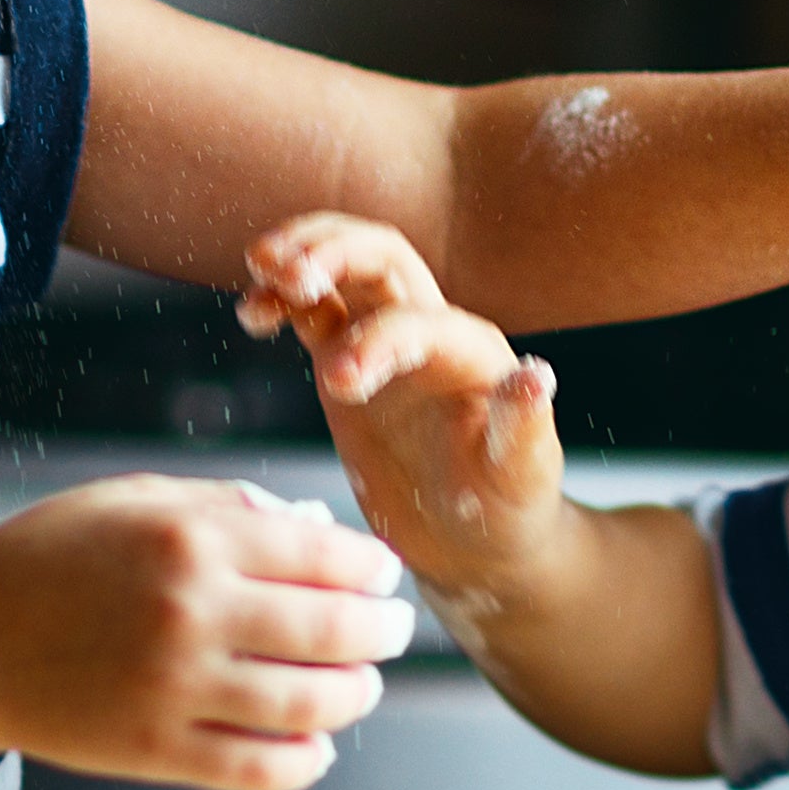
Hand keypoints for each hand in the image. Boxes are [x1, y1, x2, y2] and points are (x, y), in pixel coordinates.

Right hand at [0, 475, 414, 789]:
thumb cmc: (47, 559)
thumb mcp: (131, 501)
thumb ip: (225, 508)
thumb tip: (314, 529)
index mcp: (191, 539)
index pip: (325, 557)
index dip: (372, 570)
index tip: (382, 576)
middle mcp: (191, 612)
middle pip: (334, 632)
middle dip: (383, 632)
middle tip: (394, 631)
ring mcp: (175, 688)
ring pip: (310, 704)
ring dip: (356, 696)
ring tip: (362, 686)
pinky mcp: (156, 751)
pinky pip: (260, 768)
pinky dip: (305, 760)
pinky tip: (315, 744)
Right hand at [238, 213, 572, 599]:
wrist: (476, 537)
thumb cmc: (507, 508)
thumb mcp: (520, 475)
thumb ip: (525, 426)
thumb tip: (536, 376)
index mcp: (471, 353)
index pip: (417, 321)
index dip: (376, 340)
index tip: (339, 384)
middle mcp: (431, 330)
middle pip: (380, 254)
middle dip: (333, 252)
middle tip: (287, 275)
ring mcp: (385, 340)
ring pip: (342, 268)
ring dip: (301, 255)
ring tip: (260, 269)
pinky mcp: (348, 360)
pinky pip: (312, 310)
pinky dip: (281, 298)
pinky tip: (252, 311)